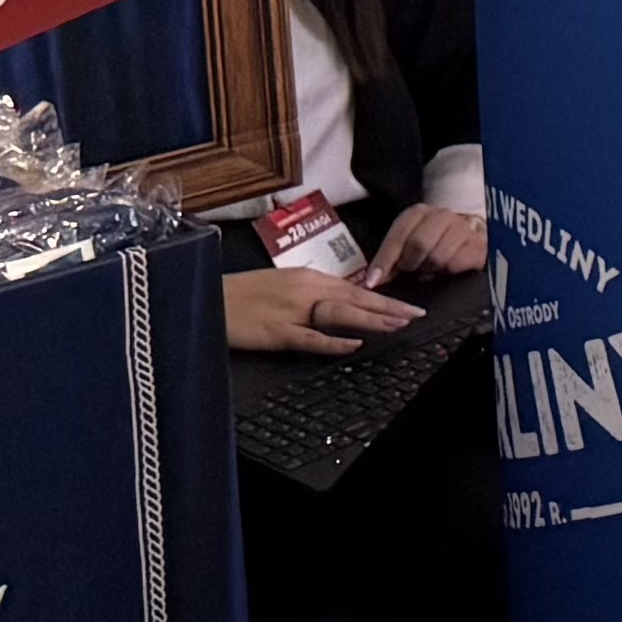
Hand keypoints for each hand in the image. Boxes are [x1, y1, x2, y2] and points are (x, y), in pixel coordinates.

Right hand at [226, 264, 424, 355]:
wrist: (205, 298)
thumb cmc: (241, 295)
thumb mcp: (281, 285)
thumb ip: (310, 291)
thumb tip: (340, 300)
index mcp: (306, 277)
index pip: (353, 288)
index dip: (382, 297)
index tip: (407, 306)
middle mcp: (304, 289)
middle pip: (354, 297)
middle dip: (388, 306)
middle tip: (416, 314)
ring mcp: (290, 310)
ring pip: (339, 313)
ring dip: (371, 319)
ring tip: (397, 325)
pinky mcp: (275, 331)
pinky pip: (310, 337)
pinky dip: (333, 340)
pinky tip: (353, 344)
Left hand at [369, 202, 489, 285]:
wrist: (469, 239)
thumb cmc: (432, 245)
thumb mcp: (406, 246)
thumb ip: (389, 259)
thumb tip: (369, 280)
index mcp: (418, 213)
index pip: (398, 235)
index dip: (384, 260)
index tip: (373, 281)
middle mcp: (441, 215)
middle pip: (419, 245)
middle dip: (412, 264)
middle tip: (413, 272)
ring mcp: (462, 228)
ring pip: (438, 256)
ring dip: (432, 269)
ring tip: (432, 269)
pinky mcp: (478, 245)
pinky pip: (457, 263)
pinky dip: (449, 271)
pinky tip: (449, 270)